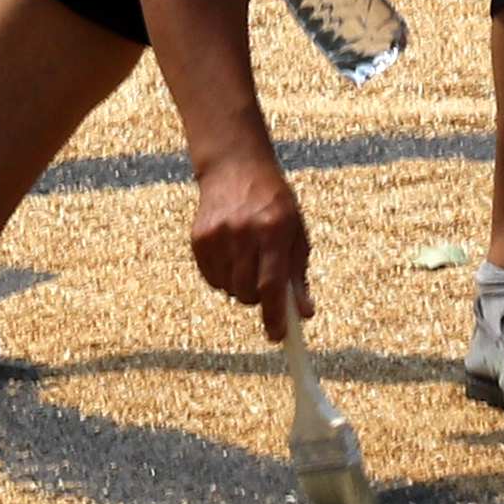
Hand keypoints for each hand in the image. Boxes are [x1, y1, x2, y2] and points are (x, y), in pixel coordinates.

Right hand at [186, 142, 307, 320]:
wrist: (235, 167)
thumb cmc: (273, 203)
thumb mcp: (295, 232)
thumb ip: (298, 274)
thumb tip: (304, 314)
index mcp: (274, 229)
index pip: (272, 283)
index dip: (276, 314)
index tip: (277, 336)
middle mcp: (243, 233)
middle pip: (247, 291)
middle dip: (258, 299)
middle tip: (264, 287)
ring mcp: (217, 235)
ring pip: (229, 288)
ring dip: (240, 288)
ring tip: (248, 263)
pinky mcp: (199, 238)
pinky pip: (212, 278)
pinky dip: (223, 278)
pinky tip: (231, 257)